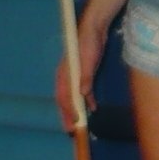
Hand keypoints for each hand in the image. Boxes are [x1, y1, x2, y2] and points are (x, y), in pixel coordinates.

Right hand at [54, 16, 106, 131]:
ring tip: (80, 124)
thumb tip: (83, 95)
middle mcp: (66, 76)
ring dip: (76, 110)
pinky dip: (87, 100)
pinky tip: (93, 108)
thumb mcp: (88, 61)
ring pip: (73, 97)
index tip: (73, 124)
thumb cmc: (89, 43)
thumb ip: (86, 78)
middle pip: (65, 100)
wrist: (94, 29)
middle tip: (71, 131)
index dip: (68, 112)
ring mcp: (74, 75)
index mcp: (64, 74)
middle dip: (67, 115)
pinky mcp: (83, 73)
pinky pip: (82, 90)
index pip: (64, 97)